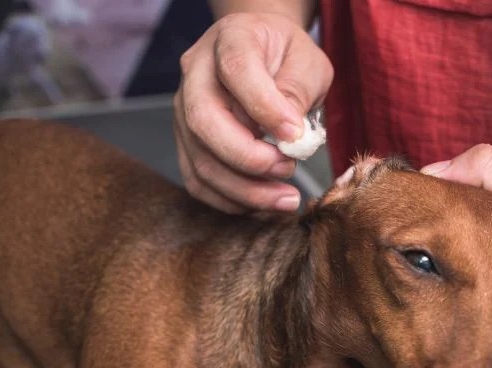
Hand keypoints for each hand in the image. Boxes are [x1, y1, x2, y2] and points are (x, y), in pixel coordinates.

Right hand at [173, 12, 333, 212]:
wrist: (263, 58)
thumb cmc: (287, 58)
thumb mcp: (307, 62)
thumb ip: (298, 91)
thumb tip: (290, 135)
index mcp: (230, 38)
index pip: (236, 70)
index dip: (265, 107)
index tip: (295, 135)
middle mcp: (196, 73)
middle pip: (204, 121)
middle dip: (249, 158)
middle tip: (288, 170)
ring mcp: (184, 110)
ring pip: (200, 160)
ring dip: (245, 190)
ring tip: (286, 199)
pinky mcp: (187, 143)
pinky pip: (199, 182)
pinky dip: (231, 201)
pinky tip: (263, 205)